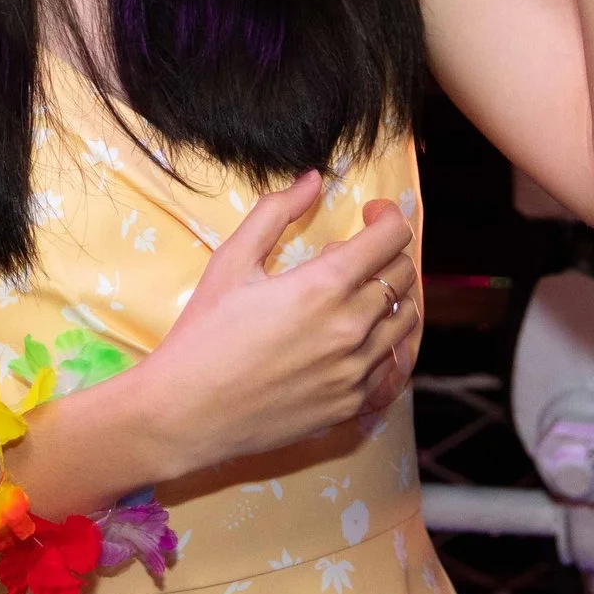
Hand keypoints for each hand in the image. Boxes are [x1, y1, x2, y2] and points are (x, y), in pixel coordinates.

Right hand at [137, 171, 420, 476]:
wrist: (187, 413)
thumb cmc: (203, 333)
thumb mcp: (231, 261)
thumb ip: (275, 213)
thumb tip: (313, 180)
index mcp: (324, 286)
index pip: (392, 237)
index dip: (388, 215)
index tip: (370, 213)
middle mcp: (351, 328)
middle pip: (404, 274)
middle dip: (387, 252)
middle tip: (351, 255)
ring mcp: (356, 371)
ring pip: (406, 319)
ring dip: (390, 296)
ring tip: (354, 294)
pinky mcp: (352, 403)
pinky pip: (392, 364)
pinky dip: (384, 342)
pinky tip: (354, 337)